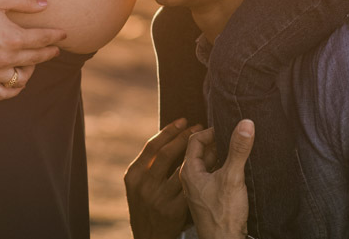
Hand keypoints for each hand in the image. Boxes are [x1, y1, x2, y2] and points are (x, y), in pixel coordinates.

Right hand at [0, 0, 66, 99]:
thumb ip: (23, 2)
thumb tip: (45, 4)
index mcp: (12, 37)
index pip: (43, 39)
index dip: (56, 36)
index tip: (63, 34)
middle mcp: (5, 58)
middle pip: (36, 58)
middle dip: (48, 53)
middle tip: (54, 49)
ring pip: (22, 78)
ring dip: (31, 70)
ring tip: (31, 62)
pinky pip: (2, 93)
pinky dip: (13, 89)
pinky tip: (16, 80)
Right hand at [126, 118, 204, 238]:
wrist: (150, 238)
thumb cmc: (148, 208)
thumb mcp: (140, 186)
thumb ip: (150, 166)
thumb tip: (169, 137)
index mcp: (134, 175)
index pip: (152, 146)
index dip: (169, 131)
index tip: (184, 120)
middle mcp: (144, 185)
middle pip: (167, 153)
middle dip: (186, 137)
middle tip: (201, 126)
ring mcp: (158, 198)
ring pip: (182, 168)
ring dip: (199, 152)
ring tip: (211, 141)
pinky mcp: (172, 210)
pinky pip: (192, 185)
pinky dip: (204, 172)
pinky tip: (214, 163)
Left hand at [180, 120, 253, 238]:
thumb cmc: (223, 215)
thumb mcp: (233, 177)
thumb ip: (238, 150)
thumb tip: (245, 123)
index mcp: (190, 172)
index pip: (195, 140)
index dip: (211, 131)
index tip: (228, 129)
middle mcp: (191, 180)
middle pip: (201, 151)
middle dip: (217, 141)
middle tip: (235, 136)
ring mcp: (200, 190)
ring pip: (209, 164)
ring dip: (222, 155)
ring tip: (238, 150)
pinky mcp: (209, 198)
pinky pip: (214, 175)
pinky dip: (224, 168)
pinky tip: (237, 169)